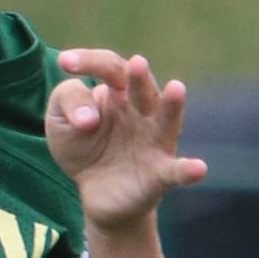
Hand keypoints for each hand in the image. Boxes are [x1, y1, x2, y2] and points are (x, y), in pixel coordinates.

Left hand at [46, 50, 206, 231]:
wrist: (93, 195)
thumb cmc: (82, 147)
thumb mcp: (60, 120)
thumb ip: (67, 102)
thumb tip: (88, 117)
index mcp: (118, 93)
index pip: (110, 68)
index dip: (89, 62)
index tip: (64, 62)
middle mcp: (142, 113)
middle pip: (143, 90)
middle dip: (139, 76)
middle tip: (136, 63)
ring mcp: (153, 143)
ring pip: (167, 121)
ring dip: (172, 105)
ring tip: (176, 88)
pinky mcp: (159, 175)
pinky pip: (176, 172)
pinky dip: (188, 170)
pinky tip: (198, 168)